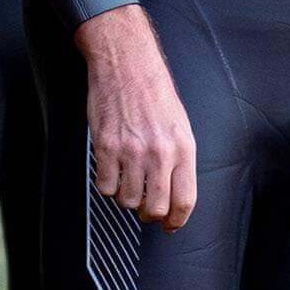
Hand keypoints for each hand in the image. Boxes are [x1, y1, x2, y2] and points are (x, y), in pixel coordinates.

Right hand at [75, 3, 197, 228]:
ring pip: (128, 200)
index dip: (176, 220)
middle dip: (150, 215)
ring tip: (127, 181)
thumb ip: (179, 160)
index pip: (185, 200)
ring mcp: (131, 150)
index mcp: (183, 148)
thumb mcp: (180, 125)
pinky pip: (105, 186)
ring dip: (126, 198)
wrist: (127, 64)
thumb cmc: (154, 93)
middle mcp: (159, 152)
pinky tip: (111, 171)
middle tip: (145, 208)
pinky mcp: (105, 146)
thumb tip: (174, 194)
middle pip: (155, 207)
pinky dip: (107, 185)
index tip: (169, 225)